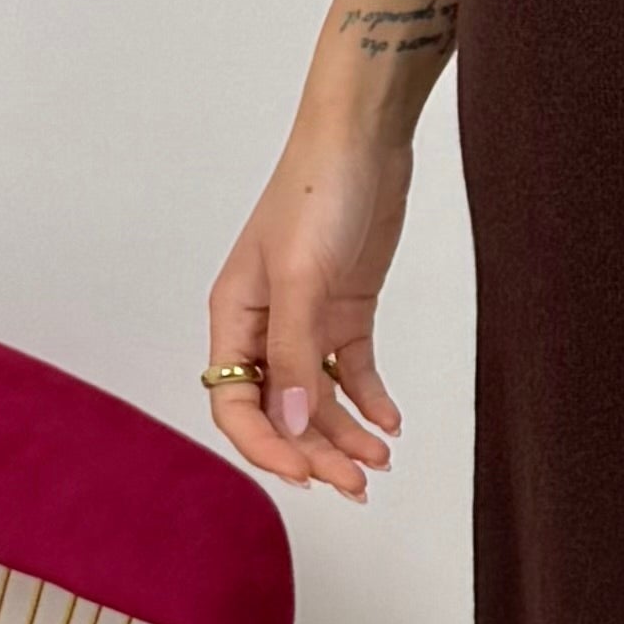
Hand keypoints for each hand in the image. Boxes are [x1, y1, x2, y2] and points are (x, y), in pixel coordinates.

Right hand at [205, 129, 410, 500]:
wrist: (365, 139)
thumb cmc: (317, 191)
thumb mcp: (302, 276)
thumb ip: (295, 352)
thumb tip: (290, 424)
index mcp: (234, 317)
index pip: (234, 403)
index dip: (266, 446)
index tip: (307, 475)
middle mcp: (264, 325)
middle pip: (281, 410)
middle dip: (314, 451)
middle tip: (355, 485)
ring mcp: (307, 319)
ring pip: (318, 398)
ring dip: (345, 434)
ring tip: (380, 463)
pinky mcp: (346, 309)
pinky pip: (351, 371)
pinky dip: (369, 401)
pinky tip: (389, 424)